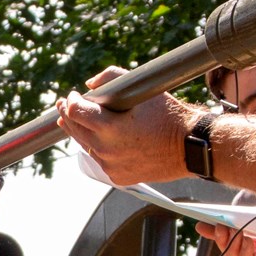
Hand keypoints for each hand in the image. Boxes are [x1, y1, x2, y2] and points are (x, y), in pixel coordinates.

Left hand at [55, 66, 195, 185]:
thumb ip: (112, 79)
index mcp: (110, 128)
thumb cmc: (170, 116)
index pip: (76, 112)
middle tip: (63, 105)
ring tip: (73, 121)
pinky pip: (100, 160)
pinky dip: (98, 148)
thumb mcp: (143, 89)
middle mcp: (107, 150)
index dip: (71, 101)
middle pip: (75, 130)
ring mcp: (111, 167)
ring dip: (81, 132)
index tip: (72, 95)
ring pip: (86, 146)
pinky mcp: (118, 177)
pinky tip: (98, 140)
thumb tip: (89, 85)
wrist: (192, 147)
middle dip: (68, 115)